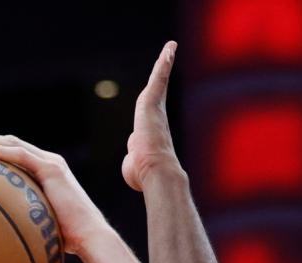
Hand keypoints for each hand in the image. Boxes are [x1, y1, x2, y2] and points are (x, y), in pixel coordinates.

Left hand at [0, 133, 112, 259]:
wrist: (88, 236)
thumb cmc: (65, 237)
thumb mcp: (38, 221)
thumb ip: (22, 217)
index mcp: (45, 171)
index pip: (13, 153)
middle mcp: (48, 162)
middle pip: (10, 143)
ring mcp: (51, 163)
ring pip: (13, 143)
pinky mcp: (51, 169)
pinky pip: (20, 155)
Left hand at [123, 41, 181, 191]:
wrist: (154, 171)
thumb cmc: (143, 174)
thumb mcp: (133, 165)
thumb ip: (133, 159)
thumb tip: (133, 160)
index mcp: (150, 130)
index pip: (150, 109)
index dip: (153, 98)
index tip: (155, 90)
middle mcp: (157, 117)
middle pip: (158, 90)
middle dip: (162, 74)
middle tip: (168, 57)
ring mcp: (156, 109)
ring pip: (160, 81)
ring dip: (164, 64)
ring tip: (169, 48)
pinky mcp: (153, 102)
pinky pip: (159, 78)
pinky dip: (163, 64)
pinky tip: (168, 50)